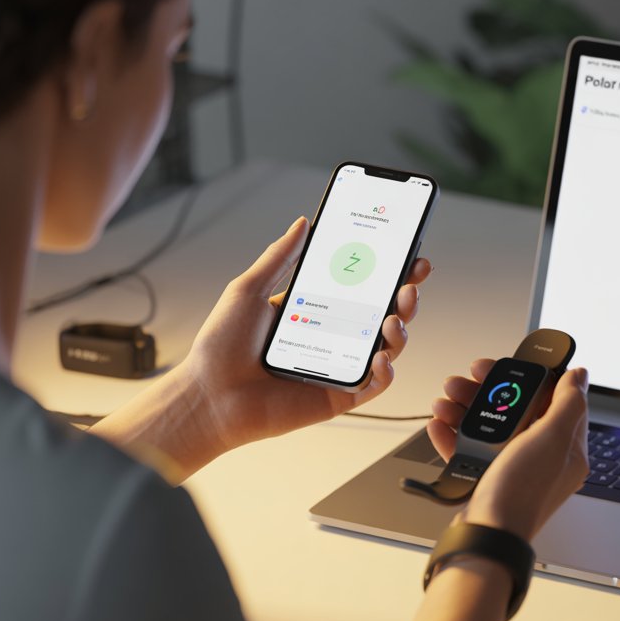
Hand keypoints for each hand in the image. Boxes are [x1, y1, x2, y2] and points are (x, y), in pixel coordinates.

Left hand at [180, 216, 432, 452]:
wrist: (208, 396)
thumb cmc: (221, 347)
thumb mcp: (248, 290)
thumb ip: (279, 257)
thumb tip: (302, 224)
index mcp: (316, 310)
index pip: (362, 288)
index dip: (390, 272)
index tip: (408, 254)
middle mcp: (333, 338)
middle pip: (383, 314)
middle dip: (406, 297)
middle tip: (410, 282)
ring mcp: (338, 367)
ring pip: (387, 348)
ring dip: (400, 330)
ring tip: (394, 318)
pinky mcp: (338, 396)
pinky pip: (374, 385)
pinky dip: (385, 372)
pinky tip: (381, 358)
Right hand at [428, 359, 589, 541]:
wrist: (488, 535)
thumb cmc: (522, 493)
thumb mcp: (552, 438)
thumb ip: (568, 402)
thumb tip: (580, 375)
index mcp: (567, 447)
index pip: (554, 399)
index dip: (529, 378)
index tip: (505, 366)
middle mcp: (543, 456)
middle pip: (517, 409)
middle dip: (487, 391)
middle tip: (466, 381)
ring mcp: (514, 467)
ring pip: (490, 425)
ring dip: (465, 408)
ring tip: (445, 401)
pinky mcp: (489, 478)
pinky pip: (471, 449)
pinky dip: (454, 434)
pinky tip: (440, 425)